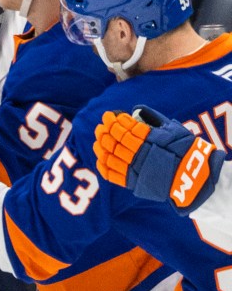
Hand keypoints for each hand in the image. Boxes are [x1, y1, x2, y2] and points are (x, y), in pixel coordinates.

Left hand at [94, 106, 225, 213]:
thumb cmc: (184, 150)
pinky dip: (103, 165)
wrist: (192, 178)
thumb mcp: (173, 129)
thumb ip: (154, 118)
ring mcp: (135, 169)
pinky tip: (100, 157)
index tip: (110, 115)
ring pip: (111, 156)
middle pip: (116, 140)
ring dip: (102, 145)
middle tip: (102, 125)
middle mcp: (140, 153)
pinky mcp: (132, 182)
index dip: (116, 120)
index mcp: (151, 139)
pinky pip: (112, 174)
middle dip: (106, 130)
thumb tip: (137, 108)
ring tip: (98, 138)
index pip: (127, 127)